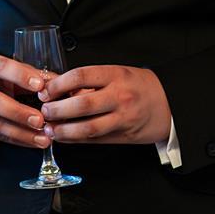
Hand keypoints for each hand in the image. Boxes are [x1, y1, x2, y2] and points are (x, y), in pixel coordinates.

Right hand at [0, 53, 55, 149]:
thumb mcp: (8, 69)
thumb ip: (32, 75)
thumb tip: (59, 83)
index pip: (0, 67)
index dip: (20, 76)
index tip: (39, 86)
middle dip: (18, 112)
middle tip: (40, 120)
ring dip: (20, 132)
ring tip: (41, 137)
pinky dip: (16, 139)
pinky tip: (32, 141)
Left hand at [40, 65, 172, 145]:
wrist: (169, 105)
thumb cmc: (141, 86)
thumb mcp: (119, 73)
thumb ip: (92, 81)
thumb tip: (59, 88)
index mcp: (116, 75)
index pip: (80, 76)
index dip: (58, 84)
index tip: (46, 90)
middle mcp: (119, 97)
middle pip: (81, 105)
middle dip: (57, 110)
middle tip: (44, 111)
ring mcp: (122, 118)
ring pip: (87, 128)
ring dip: (63, 130)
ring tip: (50, 129)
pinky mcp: (122, 136)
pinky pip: (94, 140)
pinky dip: (76, 140)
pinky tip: (64, 137)